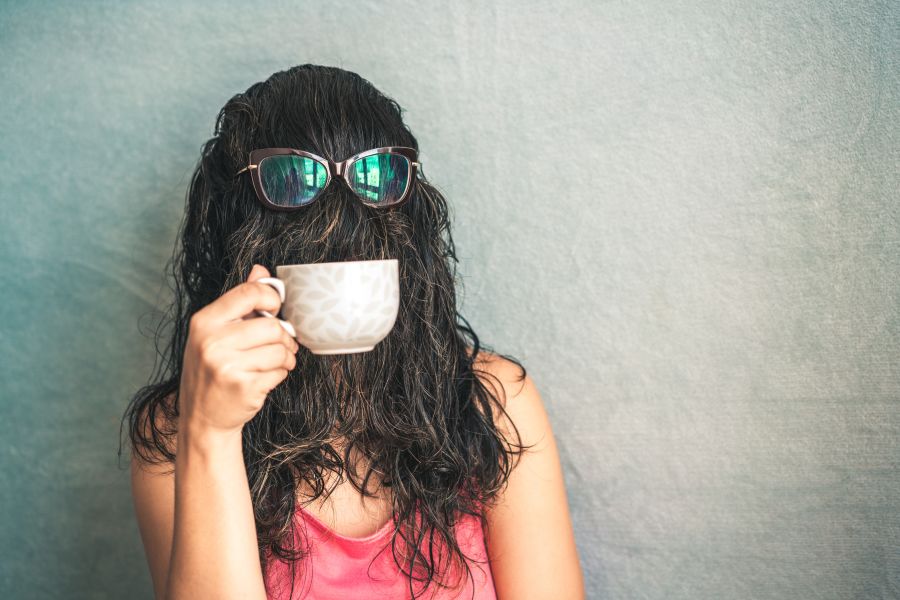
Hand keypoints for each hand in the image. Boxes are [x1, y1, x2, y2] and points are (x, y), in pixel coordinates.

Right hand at [178, 264, 299, 435]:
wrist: (202, 418)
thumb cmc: (213, 370)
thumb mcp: (216, 333)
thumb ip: (239, 301)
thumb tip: (260, 270)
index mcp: (204, 321)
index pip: (248, 293)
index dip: (271, 298)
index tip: (275, 310)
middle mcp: (211, 341)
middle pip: (272, 326)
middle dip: (283, 337)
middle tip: (280, 346)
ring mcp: (226, 365)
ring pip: (279, 350)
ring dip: (285, 358)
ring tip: (274, 364)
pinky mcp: (243, 387)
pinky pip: (279, 372)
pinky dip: (279, 376)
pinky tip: (263, 380)